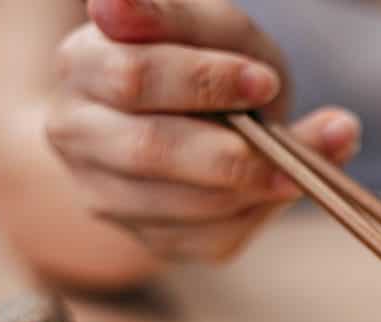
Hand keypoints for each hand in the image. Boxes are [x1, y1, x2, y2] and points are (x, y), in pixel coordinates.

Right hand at [47, 0, 360, 262]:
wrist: (188, 120)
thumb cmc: (200, 61)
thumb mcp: (204, 28)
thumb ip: (179, 20)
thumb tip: (111, 2)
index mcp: (83, 65)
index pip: (135, 77)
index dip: (206, 81)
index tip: (264, 83)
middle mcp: (77, 134)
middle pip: (150, 149)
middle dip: (229, 152)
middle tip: (289, 148)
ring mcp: (106, 193)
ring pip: (184, 205)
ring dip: (252, 190)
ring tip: (303, 174)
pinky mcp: (149, 237)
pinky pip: (209, 239)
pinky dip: (256, 216)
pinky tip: (280, 190)